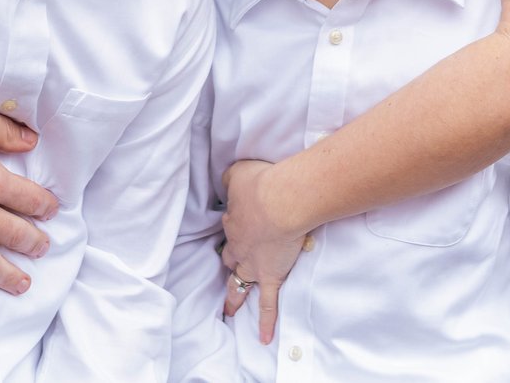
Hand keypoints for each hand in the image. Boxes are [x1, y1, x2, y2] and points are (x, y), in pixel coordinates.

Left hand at [217, 159, 306, 343]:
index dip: (235, 224)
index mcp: (233, 220)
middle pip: (230, 257)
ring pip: (240, 284)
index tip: (240, 221)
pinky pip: (267, 305)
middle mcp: (239, 246)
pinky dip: (265, 322)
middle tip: (229, 266)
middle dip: (229, 262)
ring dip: (234, 297)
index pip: (231, 225)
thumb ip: (232, 177)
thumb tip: (226, 180)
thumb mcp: (239, 172)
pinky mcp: (272, 277)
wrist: (282, 202)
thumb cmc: (263, 183)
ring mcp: (254, 265)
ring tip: (229, 309)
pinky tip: (263, 338)